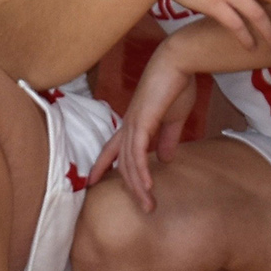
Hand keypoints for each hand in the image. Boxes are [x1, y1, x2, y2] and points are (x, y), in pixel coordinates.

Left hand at [88, 43, 198, 210]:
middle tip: (145, 208)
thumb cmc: (176, 85)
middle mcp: (128, 125)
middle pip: (122, 163)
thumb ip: (167, 138)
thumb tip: (165, 159)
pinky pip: (138, 152)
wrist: (177, 62)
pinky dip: (141, 170)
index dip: (101, 166)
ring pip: (129, 162)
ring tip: (149, 204)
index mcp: (133, 123)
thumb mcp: (173, 119)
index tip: (92, 183)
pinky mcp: (142, 121)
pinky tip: (147, 185)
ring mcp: (133, 123)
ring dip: (139, 186)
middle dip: (131, 187)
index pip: (112, 150)